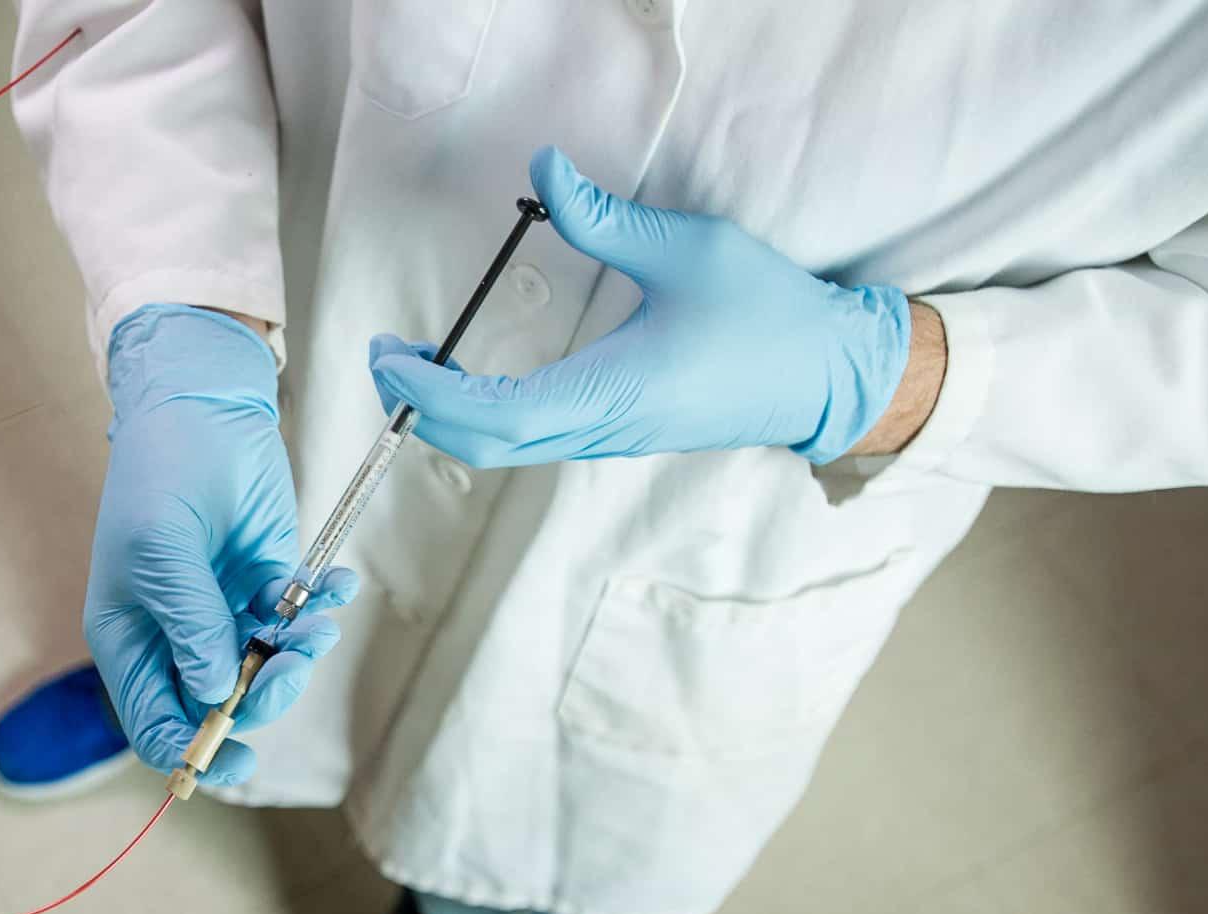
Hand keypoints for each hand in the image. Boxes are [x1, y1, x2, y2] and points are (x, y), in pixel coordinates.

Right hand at [87, 304, 358, 786]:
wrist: (203, 403)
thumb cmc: (161, 472)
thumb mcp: (162, 551)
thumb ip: (190, 625)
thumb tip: (217, 694)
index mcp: (130, 639)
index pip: (155, 724)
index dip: (193, 750)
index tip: (238, 756)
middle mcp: (175, 635)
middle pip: (221, 705)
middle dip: (261, 696)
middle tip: (289, 662)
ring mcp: (223, 611)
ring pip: (266, 669)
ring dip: (298, 654)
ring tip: (317, 620)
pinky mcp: (265, 581)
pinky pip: (296, 621)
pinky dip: (321, 611)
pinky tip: (335, 585)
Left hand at [369, 146, 913, 465]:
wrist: (826, 373)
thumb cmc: (766, 313)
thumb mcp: (687, 249)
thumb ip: (605, 218)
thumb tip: (546, 170)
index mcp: (611, 393)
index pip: (492, 415)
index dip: (428, 392)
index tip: (389, 354)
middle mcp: (602, 429)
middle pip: (483, 445)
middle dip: (419, 407)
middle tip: (381, 356)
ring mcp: (608, 438)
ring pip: (504, 449)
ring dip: (447, 414)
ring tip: (410, 363)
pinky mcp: (616, 433)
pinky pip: (530, 440)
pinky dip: (481, 417)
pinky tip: (464, 380)